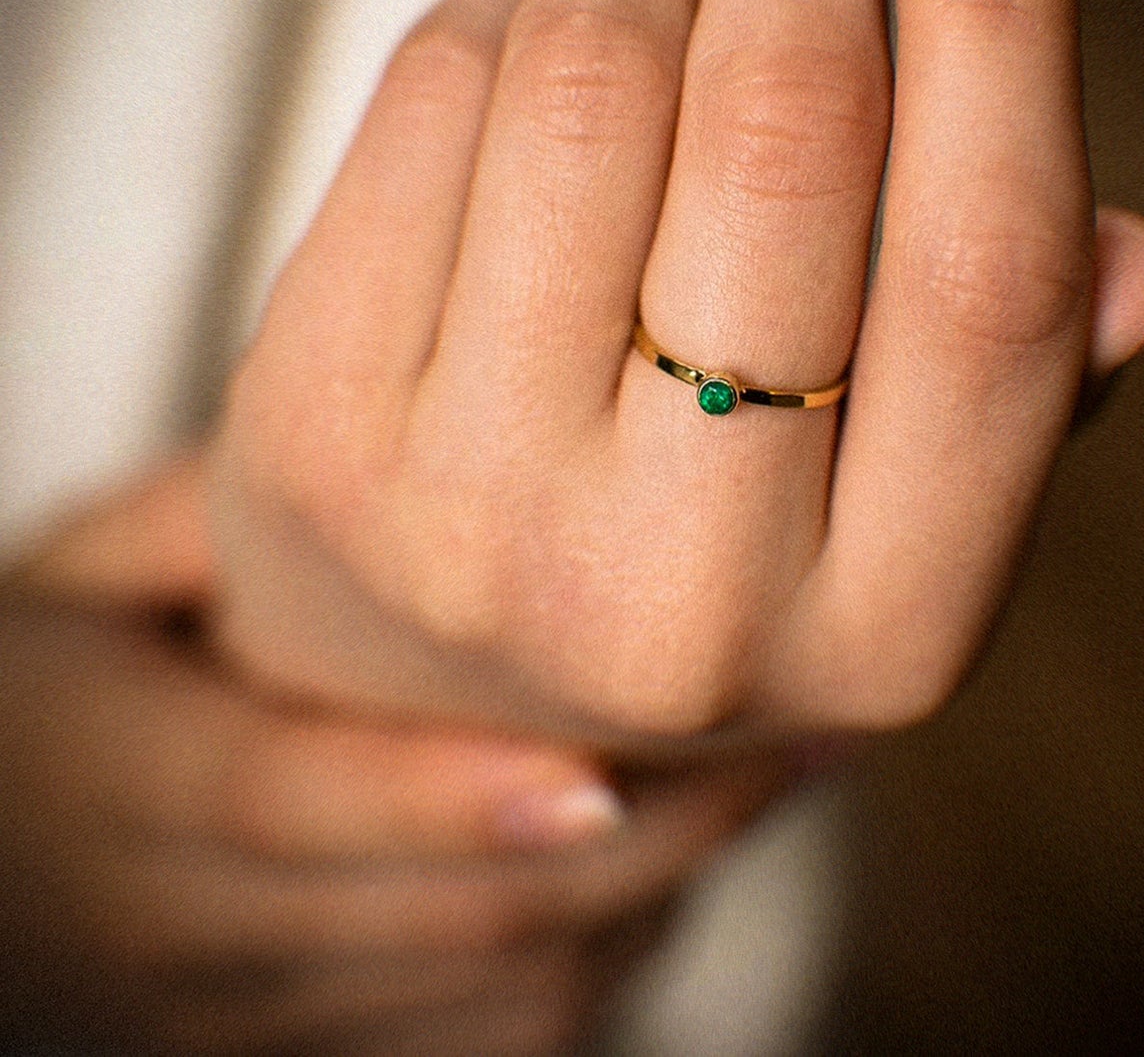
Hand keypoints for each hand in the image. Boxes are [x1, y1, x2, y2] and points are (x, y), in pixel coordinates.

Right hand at [1, 457, 784, 1052]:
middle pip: (440, 915)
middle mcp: (193, 937)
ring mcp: (270, 1023)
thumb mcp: (87, 576)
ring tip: (785, 762)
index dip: (434, 797)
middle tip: (785, 733)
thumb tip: (377, 425)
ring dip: (657, 882)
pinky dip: (619, 936)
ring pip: (500, 986)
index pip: (283, 806)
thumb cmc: (53, 684)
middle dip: (633, 838)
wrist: (2, 866)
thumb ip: (213, 508)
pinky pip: (508, 1026)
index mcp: (118, 790)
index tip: (591, 772)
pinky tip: (696, 836)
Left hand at [209, 0, 1143, 750]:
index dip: (1004, 6)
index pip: (988, 271)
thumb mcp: (889, 532)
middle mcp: (681, 597)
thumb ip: (1015, 400)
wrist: (420, 676)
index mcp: (887, 631)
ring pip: (593, 83)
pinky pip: (437, 97)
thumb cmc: (700, 563)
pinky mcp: (313, 427)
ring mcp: (472, 516)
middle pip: (786, 143)